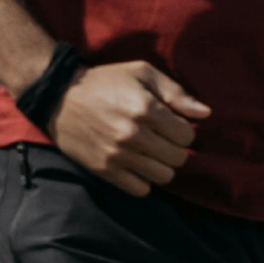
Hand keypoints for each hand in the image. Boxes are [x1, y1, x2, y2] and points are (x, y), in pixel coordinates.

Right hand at [44, 60, 207, 194]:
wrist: (57, 95)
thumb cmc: (105, 81)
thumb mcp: (141, 73)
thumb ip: (176, 93)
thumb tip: (205, 114)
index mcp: (145, 109)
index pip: (187, 136)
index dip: (183, 131)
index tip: (171, 125)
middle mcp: (132, 134)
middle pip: (178, 158)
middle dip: (175, 149)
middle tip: (161, 139)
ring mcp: (116, 155)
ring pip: (163, 176)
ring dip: (162, 166)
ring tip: (150, 153)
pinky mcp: (103, 170)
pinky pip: (140, 189)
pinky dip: (143, 181)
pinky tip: (136, 165)